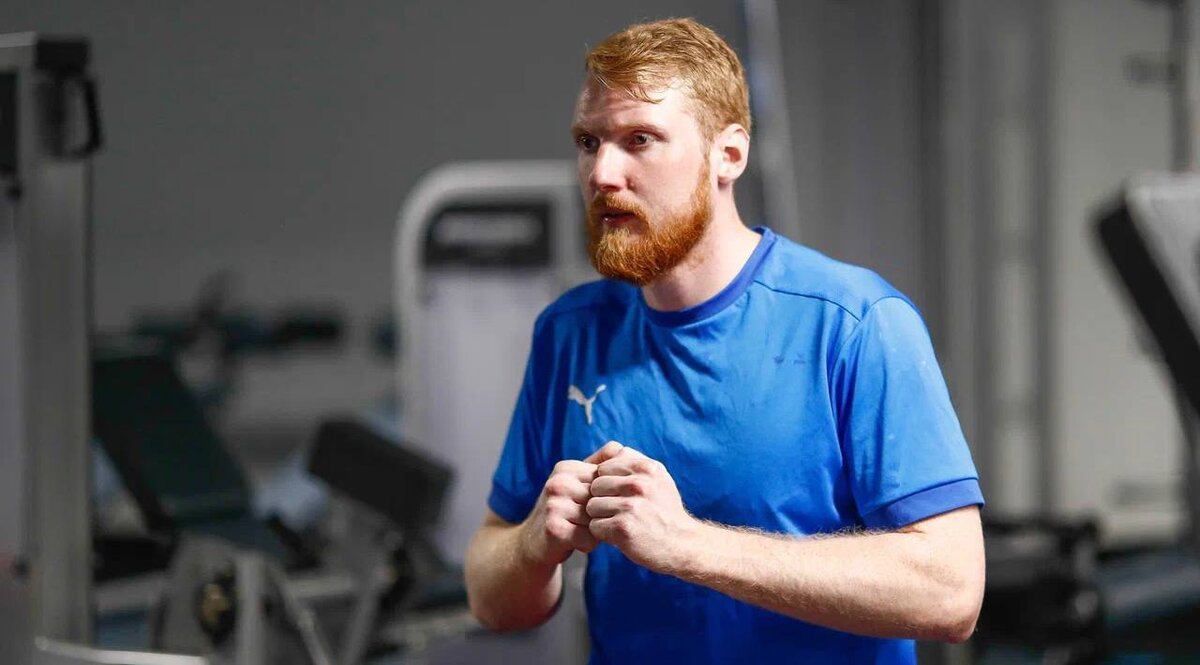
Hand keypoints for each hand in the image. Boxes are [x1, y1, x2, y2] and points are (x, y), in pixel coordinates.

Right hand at [519, 441, 623, 566]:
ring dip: (595, 530)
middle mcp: (558, 483)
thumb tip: (622, 448)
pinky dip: (588, 544)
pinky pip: (589, 538)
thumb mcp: (576, 484)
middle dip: (601, 515)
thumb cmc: (562, 512)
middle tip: (583, 521)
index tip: (590, 505)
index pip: (606, 481)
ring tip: (578, 530)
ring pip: (598, 520)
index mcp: (566, 468)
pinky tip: (574, 541)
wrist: (531, 543)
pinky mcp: (554, 528)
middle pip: (603, 501)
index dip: (605, 498)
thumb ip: (598, 466)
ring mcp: (554, 505)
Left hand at [586, 446, 698, 572]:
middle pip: (595, 486)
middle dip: (603, 499)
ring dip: (602, 517)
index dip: (608, 482)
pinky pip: (594, 526)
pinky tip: (620, 535)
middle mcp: (639, 484)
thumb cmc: (664, 510)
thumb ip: (634, 462)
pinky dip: (603, 533)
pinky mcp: (623, 528)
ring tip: (621, 522)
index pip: (603, 467)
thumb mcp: (658, 478)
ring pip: (592, 506)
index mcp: (646, 467)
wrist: (682, 544)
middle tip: (621, 511)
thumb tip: (608, 451)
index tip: (621, 494)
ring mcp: (631, 506)